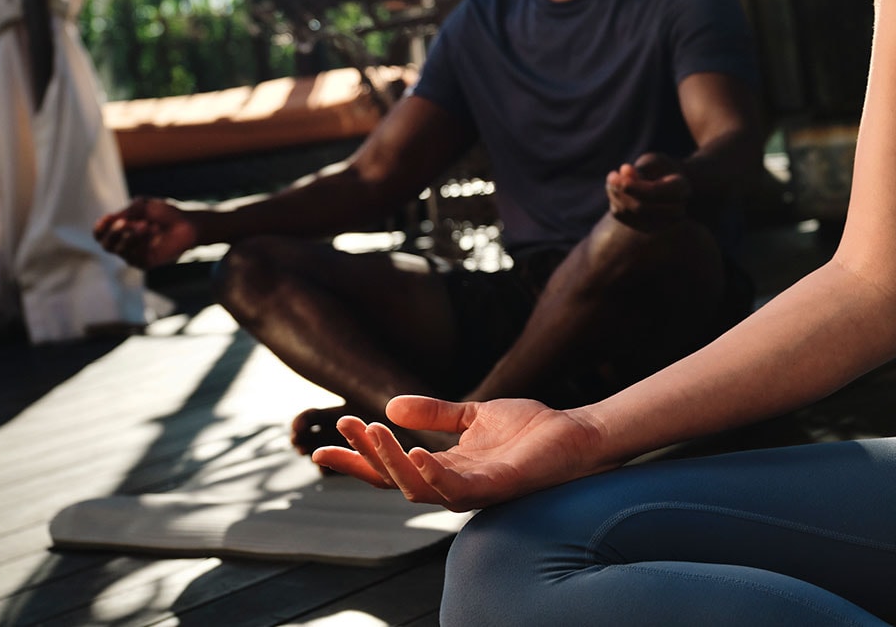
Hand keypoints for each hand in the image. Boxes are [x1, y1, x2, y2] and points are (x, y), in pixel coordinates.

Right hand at [92, 197, 200, 269]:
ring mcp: (134, 255)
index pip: (100, 234)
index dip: (100, 227)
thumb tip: (110, 219)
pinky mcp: (145, 263)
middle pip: (105, 244)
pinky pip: (134, 255)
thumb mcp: (144, 206)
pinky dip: (141, 241)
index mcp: (121, 230)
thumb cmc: (166, 213)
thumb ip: (127, 212)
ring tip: (145, 224)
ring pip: (119, 250)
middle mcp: (124, 244)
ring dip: (130, 235)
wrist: (188, 223)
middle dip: (113, 232)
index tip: (108, 218)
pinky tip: (153, 231)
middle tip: (125, 222)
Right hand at [311, 395, 604, 509]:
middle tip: (342, 428)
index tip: (320, 448)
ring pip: (416, 488)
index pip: (389, 468)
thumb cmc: (529, 429)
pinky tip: (414, 454)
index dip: (357, 460)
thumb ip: (436, 413)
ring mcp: (472, 490)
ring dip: (390, 461)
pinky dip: (432, 474)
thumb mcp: (473, 415)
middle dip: (364, 458)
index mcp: (443, 467)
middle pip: (394, 481)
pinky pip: (454, 490)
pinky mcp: (494, 489)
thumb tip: (391, 405)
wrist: (575, 434)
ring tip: (372, 431)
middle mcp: (451, 485)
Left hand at [606, 152, 690, 231]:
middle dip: (622, 192)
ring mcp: (662, 224)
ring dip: (616, 195)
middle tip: (611, 175)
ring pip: (630, 213)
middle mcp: (676, 211)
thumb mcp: (655, 162)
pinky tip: (615, 190)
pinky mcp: (647, 229)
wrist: (671, 185)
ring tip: (613, 178)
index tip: (621, 169)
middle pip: (642, 207)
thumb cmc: (662, 169)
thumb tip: (624, 171)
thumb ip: (641, 168)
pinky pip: (624, 217)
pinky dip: (615, 202)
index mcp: (681, 189)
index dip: (635, 185)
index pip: (655, 192)